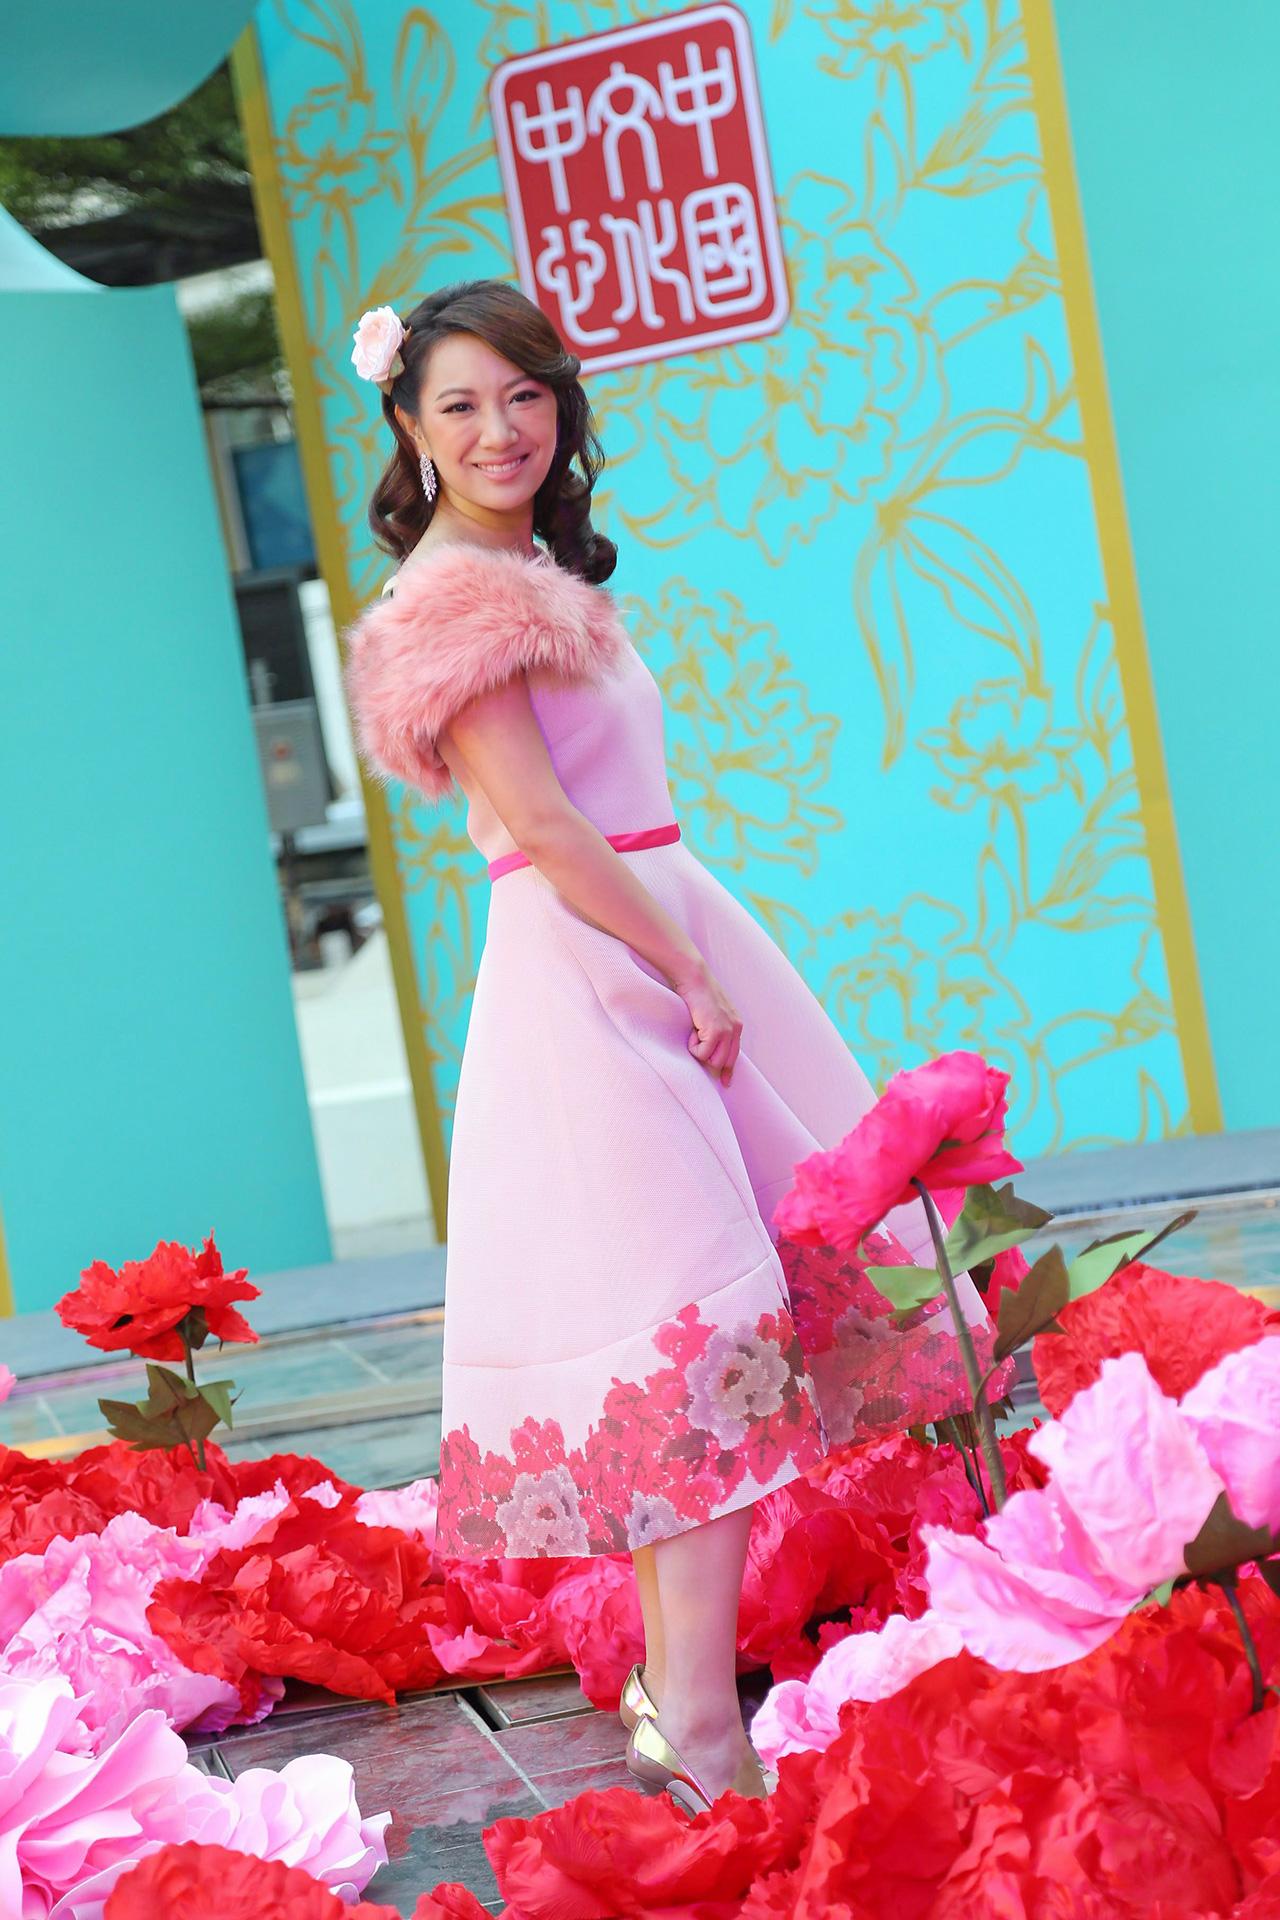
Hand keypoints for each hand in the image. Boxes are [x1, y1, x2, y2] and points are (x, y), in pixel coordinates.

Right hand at [670, 958, 742, 1086]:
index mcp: (736, 1024)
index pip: (735, 1053)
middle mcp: (735, 1028)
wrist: (694, 978)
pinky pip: (703, 1053)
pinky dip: (693, 1046)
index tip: (725, 1082)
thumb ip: (715, 1028)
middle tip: (696, 1052)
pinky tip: (691, 1031)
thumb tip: (710, 1049)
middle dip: (711, 1064)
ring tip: (693, 1036)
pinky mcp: (716, 1031)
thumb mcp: (711, 1012)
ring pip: (714, 1061)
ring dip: (700, 1053)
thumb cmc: (697, 993)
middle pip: (725, 1061)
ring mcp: (727, 1030)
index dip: (729, 1069)